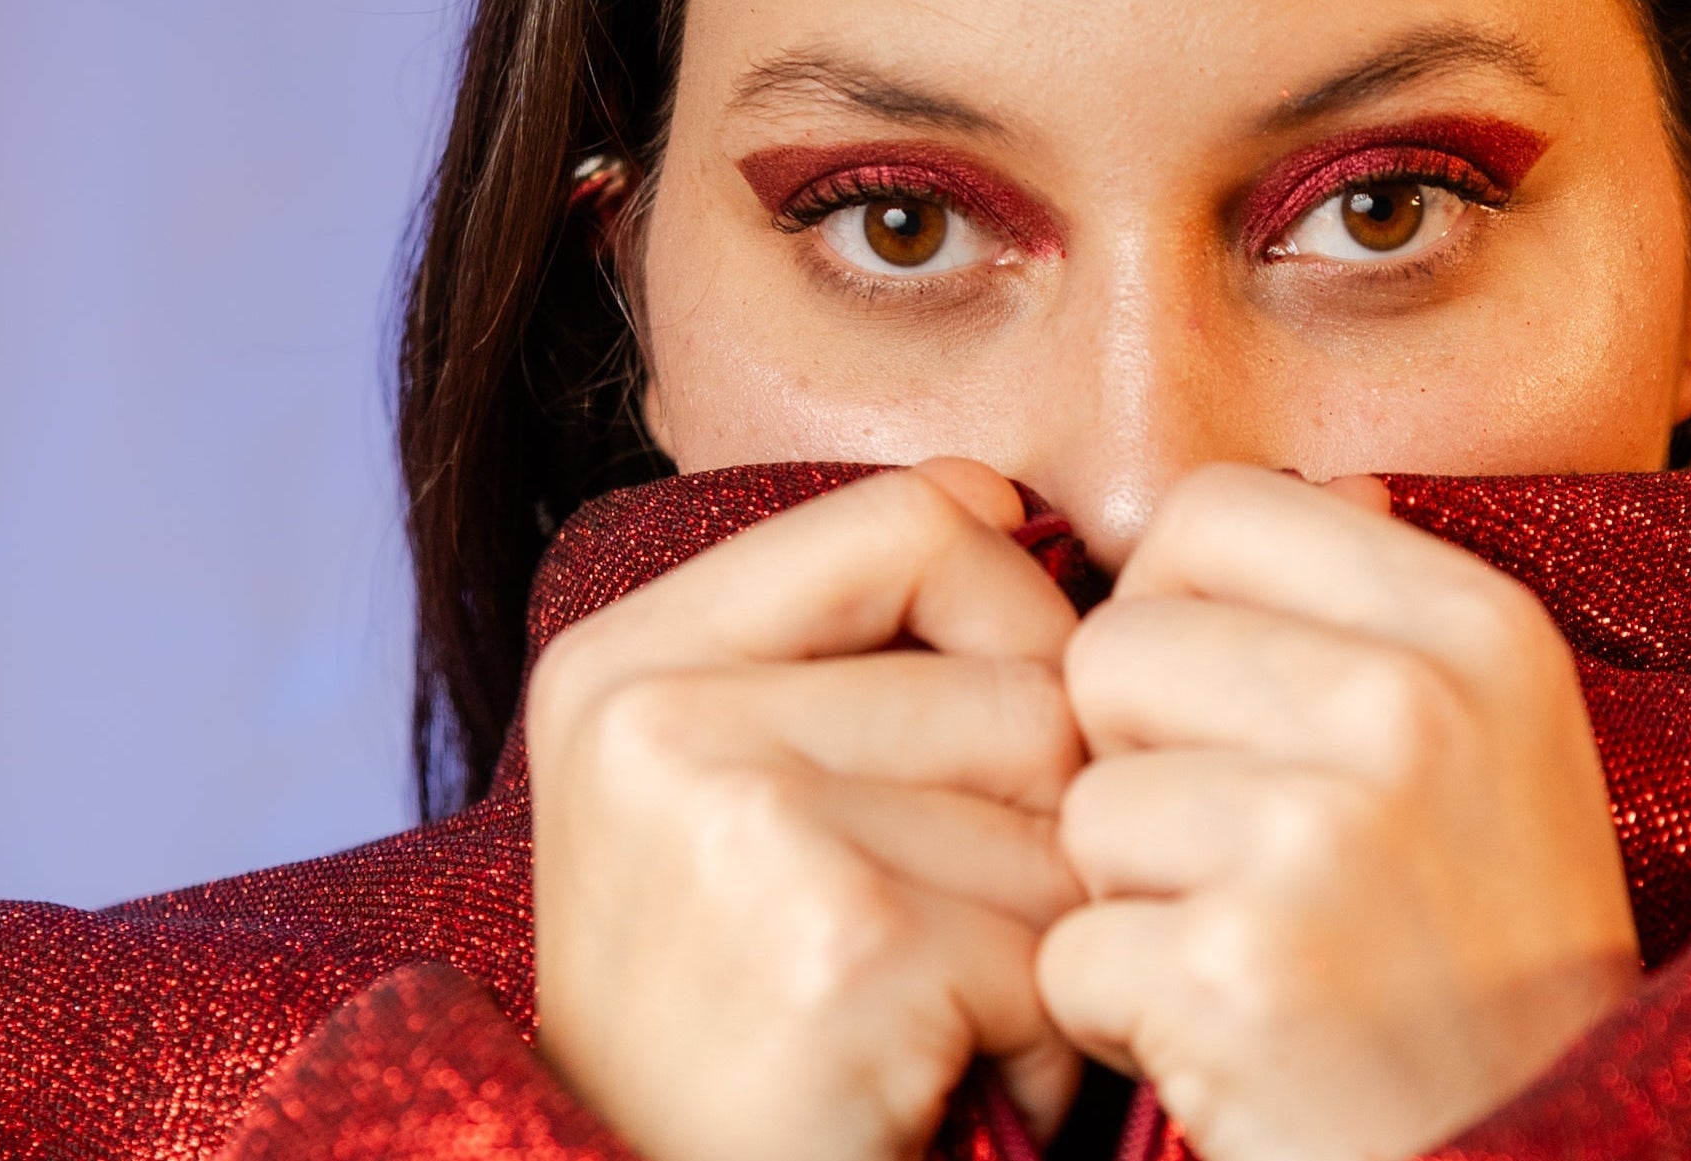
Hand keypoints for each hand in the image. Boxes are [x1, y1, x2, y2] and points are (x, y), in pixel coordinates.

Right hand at [527, 460, 1087, 1160]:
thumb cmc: (728, 1031)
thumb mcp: (725, 801)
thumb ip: (847, 651)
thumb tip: (1009, 504)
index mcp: (629, 660)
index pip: (918, 518)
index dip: (1018, 617)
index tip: (999, 731)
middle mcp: (660, 716)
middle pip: (1025, 680)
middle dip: (1037, 832)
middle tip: (931, 942)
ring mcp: (741, 821)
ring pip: (1061, 817)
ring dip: (1041, 943)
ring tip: (924, 1017)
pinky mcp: (841, 942)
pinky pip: (1055, 946)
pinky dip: (1040, 1044)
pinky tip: (930, 1083)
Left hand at [1038, 464, 1641, 1160]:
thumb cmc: (1493, 960)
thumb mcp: (1502, 746)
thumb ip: (1390, 613)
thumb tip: (1330, 483)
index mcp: (1475, 626)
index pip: (1209, 509)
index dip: (1174, 608)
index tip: (1223, 710)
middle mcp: (1409, 708)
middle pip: (1113, 649)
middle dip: (1137, 762)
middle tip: (1239, 859)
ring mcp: (1321, 839)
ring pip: (1082, 805)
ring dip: (1129, 898)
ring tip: (1249, 953)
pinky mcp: (1237, 972)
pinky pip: (1070, 949)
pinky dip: (1119, 1013)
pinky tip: (1227, 1037)